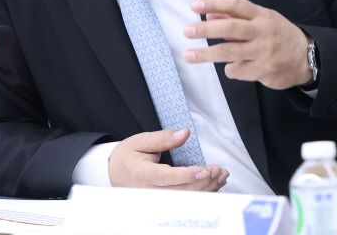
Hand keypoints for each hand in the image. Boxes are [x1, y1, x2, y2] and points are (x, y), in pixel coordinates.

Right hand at [108, 128, 228, 190]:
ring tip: (221, 175)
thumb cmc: (127, 157)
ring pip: (185, 199)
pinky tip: (214, 184)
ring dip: (206, 188)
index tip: (204, 169)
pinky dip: (202, 193)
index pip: (167, 178)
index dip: (187, 175)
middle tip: (218, 170)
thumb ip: (163, 138)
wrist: (114, 173)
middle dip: (203, 182)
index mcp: (143, 174)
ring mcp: (157, 200)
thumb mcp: (140, 141)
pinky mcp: (164, 202)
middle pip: (180, 192)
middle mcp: (150, 191)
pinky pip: (185, 201)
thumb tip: (184, 134)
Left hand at [183, 0, 311, 89]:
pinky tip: (229, 67)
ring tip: (189, 55)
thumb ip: (235, 18)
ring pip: (231, 52)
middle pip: (231, 28)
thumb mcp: (261, 20)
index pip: (236, 4)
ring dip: (207, 54)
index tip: (194, 5)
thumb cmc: (277, 35)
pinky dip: (229, 69)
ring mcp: (264, 52)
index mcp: (261, 15)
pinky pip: (238, 70)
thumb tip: (209, 15)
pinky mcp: (265, 70)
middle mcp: (263, 31)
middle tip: (187, 30)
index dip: (214, 3)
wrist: (307, 57)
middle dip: (206, 30)